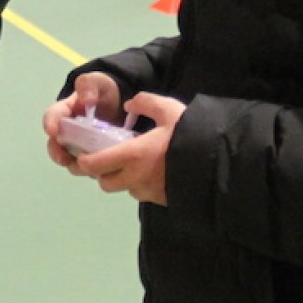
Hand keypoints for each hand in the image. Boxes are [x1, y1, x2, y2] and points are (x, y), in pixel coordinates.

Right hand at [43, 72, 123, 170]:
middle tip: (65, 159)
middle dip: (58, 154)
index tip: (52, 131)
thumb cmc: (103, 91)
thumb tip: (86, 100)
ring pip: (71, 161)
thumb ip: (88, 85)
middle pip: (55, 146)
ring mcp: (78, 146)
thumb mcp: (97, 82)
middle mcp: (66, 132)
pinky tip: (103, 169)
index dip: (49, 124)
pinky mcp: (90, 157)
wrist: (119, 104)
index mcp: (64, 112)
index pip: (51, 117)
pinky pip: (88, 167)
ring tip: (88, 168)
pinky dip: (93, 170)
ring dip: (77, 166)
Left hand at [76, 91, 185, 205]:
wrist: (218, 164)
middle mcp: (134, 178)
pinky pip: (143, 193)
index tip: (86, 152)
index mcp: (131, 155)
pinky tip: (156, 171)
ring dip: (124, 178)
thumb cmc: (191, 136)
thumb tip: (130, 104)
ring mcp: (148, 192)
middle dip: (102, 172)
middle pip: (104, 183)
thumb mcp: (170, 110)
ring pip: (124, 188)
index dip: (84, 161)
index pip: (92, 165)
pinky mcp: (161, 200)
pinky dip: (142, 184)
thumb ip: (147, 102)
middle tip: (110, 157)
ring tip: (138, 163)